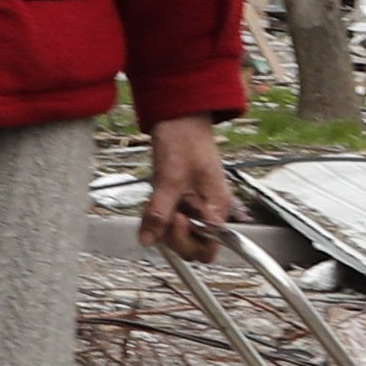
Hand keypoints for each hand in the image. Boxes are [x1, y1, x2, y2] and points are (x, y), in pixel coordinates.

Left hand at [137, 112, 232, 259]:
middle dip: (172, 235)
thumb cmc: (184, 140)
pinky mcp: (182, 201)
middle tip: (160, 213)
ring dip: (162, 226)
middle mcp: (209, 211)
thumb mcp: (170, 178)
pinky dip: (158, 216)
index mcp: (217, 207)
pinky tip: (152, 201)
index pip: (208, 247)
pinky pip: (169, 221)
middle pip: (192, 246)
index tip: (174, 220)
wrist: (178, 118)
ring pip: (178, 235)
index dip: (188, 241)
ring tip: (154, 203)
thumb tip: (148, 239)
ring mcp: (195, 207)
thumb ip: (159, 212)